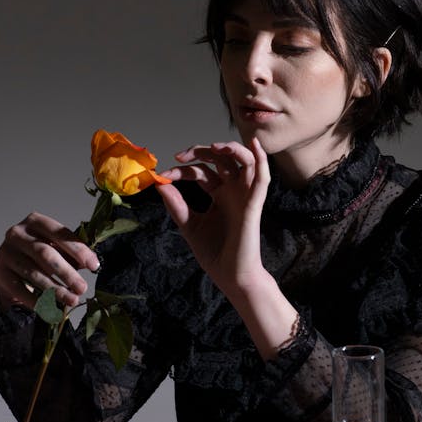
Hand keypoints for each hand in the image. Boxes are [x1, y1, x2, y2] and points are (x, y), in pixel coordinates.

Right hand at [0, 213, 99, 310]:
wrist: (7, 268)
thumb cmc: (37, 255)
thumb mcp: (55, 247)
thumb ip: (71, 253)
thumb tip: (92, 264)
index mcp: (35, 221)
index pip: (59, 233)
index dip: (78, 250)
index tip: (93, 266)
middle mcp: (17, 234)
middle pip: (45, 254)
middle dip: (66, 273)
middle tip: (82, 288)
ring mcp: (6, 253)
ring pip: (33, 273)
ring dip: (55, 289)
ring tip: (71, 300)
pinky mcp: (0, 273)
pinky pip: (20, 289)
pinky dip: (37, 300)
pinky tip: (51, 308)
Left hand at [158, 138, 269, 298]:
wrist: (231, 276)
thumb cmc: (215, 254)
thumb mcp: (189, 225)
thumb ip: (176, 205)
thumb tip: (160, 184)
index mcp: (219, 195)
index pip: (201, 172)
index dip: (182, 170)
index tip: (163, 176)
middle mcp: (233, 191)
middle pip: (220, 160)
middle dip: (200, 152)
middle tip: (180, 156)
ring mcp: (245, 195)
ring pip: (244, 160)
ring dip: (231, 148)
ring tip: (214, 146)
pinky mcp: (254, 203)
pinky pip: (262, 176)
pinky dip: (260, 158)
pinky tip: (254, 144)